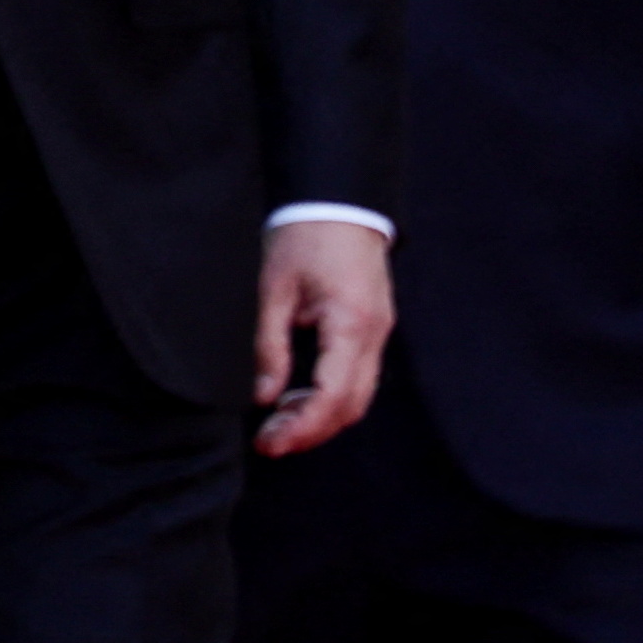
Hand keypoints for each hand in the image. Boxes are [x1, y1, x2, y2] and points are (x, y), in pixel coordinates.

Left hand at [252, 217, 394, 456]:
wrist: (337, 200)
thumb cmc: (303, 236)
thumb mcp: (273, 290)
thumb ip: (270, 346)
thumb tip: (263, 396)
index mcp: (350, 323)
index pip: (332, 395)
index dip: (302, 426)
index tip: (271, 442)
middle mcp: (373, 335)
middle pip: (351, 406)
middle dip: (311, 431)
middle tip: (270, 442)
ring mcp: (379, 332)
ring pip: (358, 396)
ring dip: (321, 416)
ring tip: (278, 422)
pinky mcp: (373, 328)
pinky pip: (357, 377)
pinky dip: (330, 396)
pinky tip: (298, 397)